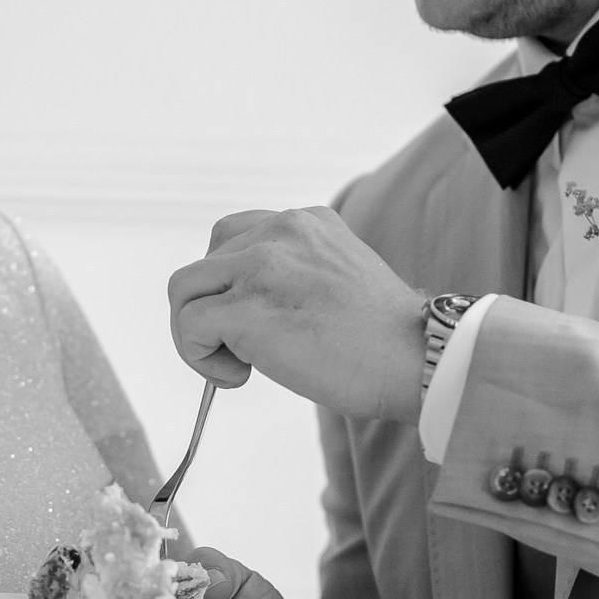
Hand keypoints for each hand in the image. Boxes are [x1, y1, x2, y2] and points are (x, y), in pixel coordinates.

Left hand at [167, 207, 427, 422]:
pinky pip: (189, 325)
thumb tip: (251, 311)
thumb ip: (297, 276)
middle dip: (210, 310)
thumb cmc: (385, 340)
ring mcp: (260, 266)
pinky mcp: (246, 308)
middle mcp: (278, 231)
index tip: (257, 322)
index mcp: (305, 222)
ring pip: (183, 291)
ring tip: (236, 364)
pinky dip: (200, 358)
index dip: (232, 287)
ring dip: (195, 334)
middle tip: (242, 350)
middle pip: (202, 264)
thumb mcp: (338, 280)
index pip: (233, 238)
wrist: (415, 358)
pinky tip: (239, 376)